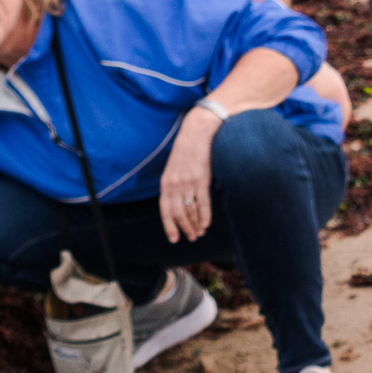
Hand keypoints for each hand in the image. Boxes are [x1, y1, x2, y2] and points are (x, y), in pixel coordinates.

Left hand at [161, 111, 216, 242]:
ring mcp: (188, 183)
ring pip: (190, 211)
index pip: (165, 210)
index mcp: (166, 183)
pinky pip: (203, 203)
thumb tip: (176, 204)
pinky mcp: (201, 179)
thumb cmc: (185, 152)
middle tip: (191, 238)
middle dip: (185, 228)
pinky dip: (204, 216)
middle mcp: (175, 185)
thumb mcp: (173, 169)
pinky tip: (206, 224)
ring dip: (195, 224)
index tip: (174, 239)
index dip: (169, 226)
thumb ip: (172, 185)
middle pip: (178, 214)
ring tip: (199, 232)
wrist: (196, 133)